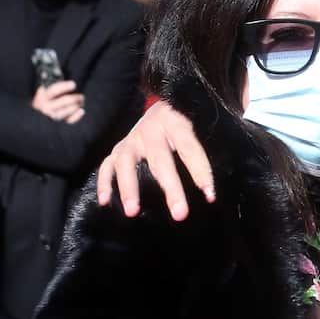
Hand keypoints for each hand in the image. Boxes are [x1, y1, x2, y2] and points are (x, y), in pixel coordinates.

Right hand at [31, 80, 85, 122]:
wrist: (34, 117)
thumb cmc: (45, 100)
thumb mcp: (45, 91)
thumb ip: (53, 84)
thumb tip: (64, 76)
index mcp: (42, 96)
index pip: (54, 90)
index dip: (64, 86)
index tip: (73, 84)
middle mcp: (45, 106)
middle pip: (64, 101)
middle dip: (75, 97)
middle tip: (81, 96)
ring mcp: (51, 115)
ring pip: (67, 110)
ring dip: (77, 105)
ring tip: (80, 102)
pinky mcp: (57, 123)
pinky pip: (68, 120)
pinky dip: (76, 116)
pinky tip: (81, 110)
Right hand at [96, 100, 212, 219]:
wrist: (163, 104)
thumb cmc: (185, 122)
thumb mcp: (198, 126)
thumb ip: (204, 148)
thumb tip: (215, 184)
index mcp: (176, 122)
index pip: (190, 149)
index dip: (201, 172)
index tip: (210, 195)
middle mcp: (150, 130)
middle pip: (160, 161)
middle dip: (171, 189)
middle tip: (180, 214)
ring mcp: (131, 139)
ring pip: (126, 163)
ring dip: (129, 188)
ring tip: (132, 212)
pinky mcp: (118, 148)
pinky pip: (107, 165)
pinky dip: (104, 182)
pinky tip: (104, 202)